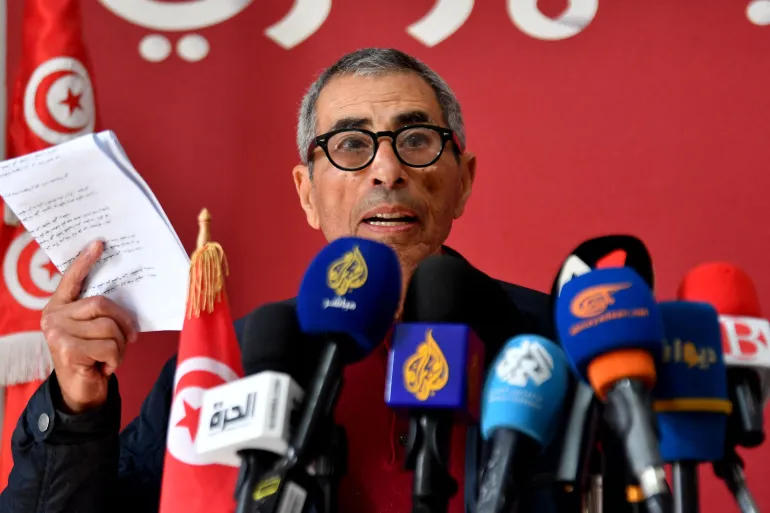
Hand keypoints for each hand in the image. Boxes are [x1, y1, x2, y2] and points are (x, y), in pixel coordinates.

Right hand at [41, 240, 137, 413]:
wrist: (80, 391)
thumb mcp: (93, 330)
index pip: (72, 279)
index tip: (99, 243)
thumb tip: (125, 290)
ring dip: (120, 345)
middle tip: (132, 336)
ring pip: (108, 327)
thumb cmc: (92, 356)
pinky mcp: (67, 350)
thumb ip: (99, 312)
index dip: (85, 261)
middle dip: (124, 321)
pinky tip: (105, 366)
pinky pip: (108, 346)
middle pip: (102, 304)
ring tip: (112, 356)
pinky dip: (116, 358)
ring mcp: (58, 333)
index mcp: (59, 306)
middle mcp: (53, 316)